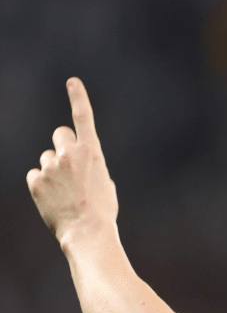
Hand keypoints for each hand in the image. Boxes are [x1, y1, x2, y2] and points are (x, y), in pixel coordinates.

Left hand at [26, 78, 117, 247]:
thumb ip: (90, 165)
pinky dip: (42, 185)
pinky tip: (53, 199)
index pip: (83, 117)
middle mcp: (69, 153)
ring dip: (53, 171)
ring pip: (47, 159)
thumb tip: (76, 165)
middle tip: (68, 165)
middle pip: (59, 134)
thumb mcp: (104, 182)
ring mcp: (50, 166)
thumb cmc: (102, 209)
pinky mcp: (36, 181)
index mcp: (92, 151)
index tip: (72, 81)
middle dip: (62, 146)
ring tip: (65, 193)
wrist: (87, 231)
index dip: (78, 97)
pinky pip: (35, 175)